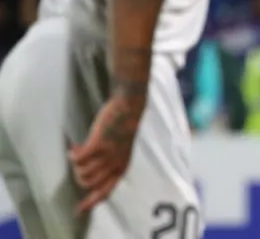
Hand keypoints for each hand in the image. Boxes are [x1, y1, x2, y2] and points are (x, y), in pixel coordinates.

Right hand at [68, 93, 143, 213]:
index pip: (106, 192)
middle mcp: (115, 164)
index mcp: (122, 167)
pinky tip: (74, 147)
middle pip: (89, 183)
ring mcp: (107, 155)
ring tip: (79, 151)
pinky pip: (78, 159)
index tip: (79, 210)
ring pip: (82, 173)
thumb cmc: (123, 127)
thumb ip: (109, 163)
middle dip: (79, 175)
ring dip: (76, 164)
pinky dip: (73, 154)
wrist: (129, 106)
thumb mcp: (121, 150)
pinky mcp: (99, 144)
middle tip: (79, 161)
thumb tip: (88, 176)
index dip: (92, 202)